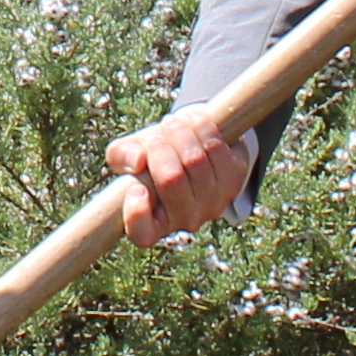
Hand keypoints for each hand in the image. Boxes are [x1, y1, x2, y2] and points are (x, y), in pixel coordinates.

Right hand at [100, 97, 249, 243]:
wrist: (194, 145)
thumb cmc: (154, 157)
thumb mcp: (130, 154)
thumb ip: (122, 156)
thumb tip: (137, 161)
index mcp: (154, 223)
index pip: (143, 233)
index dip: (137, 213)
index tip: (135, 188)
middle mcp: (185, 220)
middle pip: (171, 179)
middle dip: (159, 147)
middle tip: (154, 136)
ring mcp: (212, 203)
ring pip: (195, 160)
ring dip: (180, 133)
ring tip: (171, 124)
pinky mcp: (233, 181)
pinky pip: (215, 148)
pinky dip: (201, 128)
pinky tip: (192, 122)